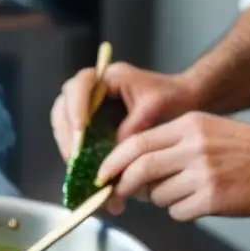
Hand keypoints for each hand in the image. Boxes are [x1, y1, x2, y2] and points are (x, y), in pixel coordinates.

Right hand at [49, 63, 199, 161]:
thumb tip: (113, 152)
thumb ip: (133, 126)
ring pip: (64, 125)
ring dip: (68, 147)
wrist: (186, 101)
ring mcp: (91, 108)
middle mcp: (94, 91)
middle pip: (63, 107)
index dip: (75, 106)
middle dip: (66, 134)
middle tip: (74, 158)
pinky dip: (78, 156)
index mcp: (109, 78)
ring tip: (78, 170)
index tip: (80, 129)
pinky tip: (84, 173)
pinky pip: (76, 140)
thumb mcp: (155, 107)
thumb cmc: (173, 97)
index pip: (80, 85)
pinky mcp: (94, 126)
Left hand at [96, 112, 249, 219]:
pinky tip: (201, 203)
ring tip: (184, 193)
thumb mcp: (208, 130)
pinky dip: (181, 212)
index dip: (113, 162)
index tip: (102, 175)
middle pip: (139, 168)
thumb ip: (172, 144)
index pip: (136, 142)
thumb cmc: (247, 150)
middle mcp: (194, 147)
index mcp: (189, 126)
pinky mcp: (213, 198)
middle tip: (116, 196)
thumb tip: (133, 169)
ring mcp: (204, 173)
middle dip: (122, 185)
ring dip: (160, 200)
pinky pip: (177, 212)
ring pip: (158, 194)